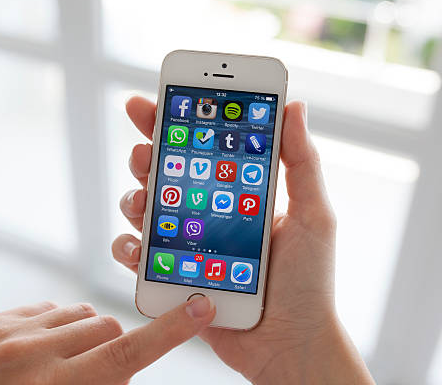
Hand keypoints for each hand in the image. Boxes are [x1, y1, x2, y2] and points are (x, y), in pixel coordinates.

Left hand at [0, 299, 213, 384]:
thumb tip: (123, 375)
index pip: (128, 351)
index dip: (171, 331)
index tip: (199, 309)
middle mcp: (34, 351)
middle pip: (108, 327)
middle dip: (115, 348)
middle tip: (97, 377)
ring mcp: (11, 330)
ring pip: (81, 313)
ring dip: (86, 336)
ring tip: (65, 366)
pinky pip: (48, 309)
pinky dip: (56, 327)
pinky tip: (40, 353)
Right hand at [112, 97, 373, 383]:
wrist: (289, 345)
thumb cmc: (309, 282)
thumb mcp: (313, 215)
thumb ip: (302, 162)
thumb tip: (295, 105)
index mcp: (241, 194)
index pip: (206, 148)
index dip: (179, 121)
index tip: (158, 98)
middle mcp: (210, 214)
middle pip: (167, 172)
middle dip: (148, 153)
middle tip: (144, 150)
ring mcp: (189, 244)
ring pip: (145, 209)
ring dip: (134, 198)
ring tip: (141, 200)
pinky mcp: (174, 275)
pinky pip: (139, 256)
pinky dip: (128, 248)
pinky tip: (136, 246)